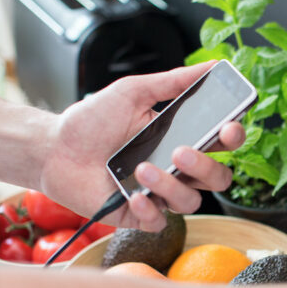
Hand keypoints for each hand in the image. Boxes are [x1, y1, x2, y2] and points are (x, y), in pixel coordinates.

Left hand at [40, 62, 244, 230]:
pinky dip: (149, 210)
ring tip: (141, 169)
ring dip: (170, 186)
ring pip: (190, 202)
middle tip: (180, 151)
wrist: (53, 147)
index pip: (221, 144)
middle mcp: (175, 169)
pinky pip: (159, 222)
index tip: (228, 128)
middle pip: (217, 179)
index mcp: (182, 138)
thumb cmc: (92, 121)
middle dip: (206, 167)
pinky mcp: (138, 214)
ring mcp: (159, 193)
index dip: (232, 138)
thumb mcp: (133, 92)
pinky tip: (133, 194)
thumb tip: (210, 65)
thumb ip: (174, 81)